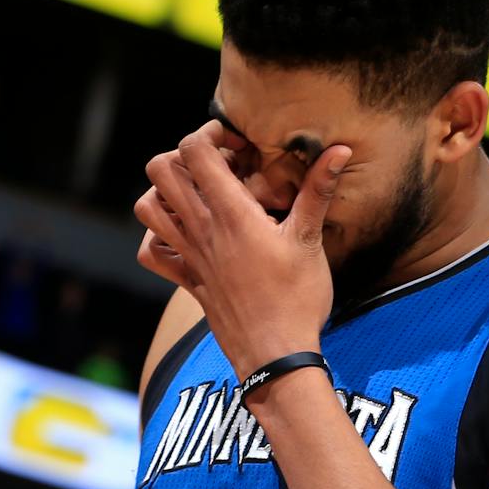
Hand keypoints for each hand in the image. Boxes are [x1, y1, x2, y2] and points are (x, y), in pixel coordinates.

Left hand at [133, 121, 351, 381]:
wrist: (275, 354)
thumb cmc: (297, 299)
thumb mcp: (309, 240)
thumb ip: (318, 190)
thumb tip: (340, 150)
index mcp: (231, 212)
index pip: (195, 150)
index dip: (211, 134)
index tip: (239, 146)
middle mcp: (201, 229)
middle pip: (161, 170)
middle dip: (183, 155)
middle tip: (216, 166)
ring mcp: (189, 256)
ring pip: (147, 207)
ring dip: (165, 192)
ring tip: (197, 195)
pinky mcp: (187, 280)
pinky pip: (152, 252)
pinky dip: (158, 237)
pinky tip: (184, 234)